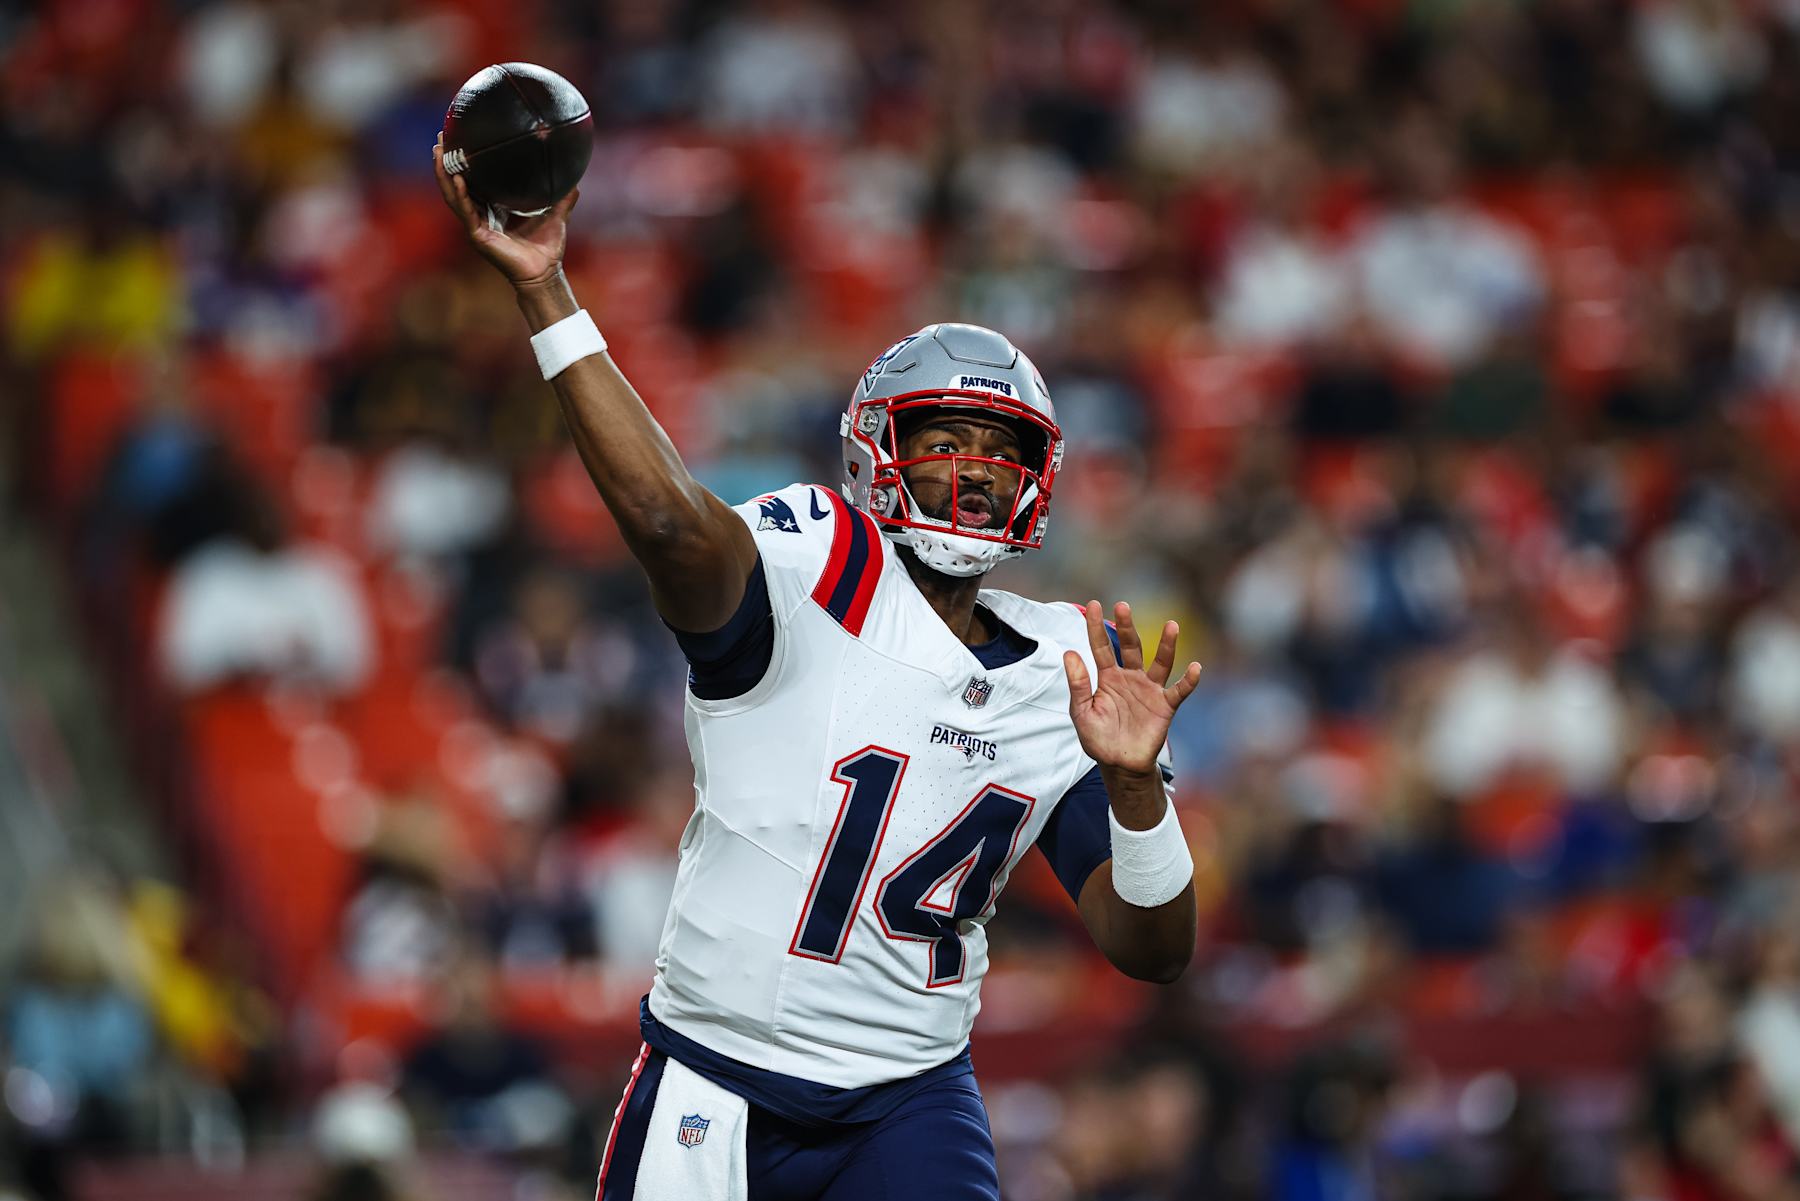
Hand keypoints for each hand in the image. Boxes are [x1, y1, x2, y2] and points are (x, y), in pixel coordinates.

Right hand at [433, 131, 577, 287]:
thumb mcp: (556, 214)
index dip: (465, 162)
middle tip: (440, 137)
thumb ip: (563, 197)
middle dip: (446, 162)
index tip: (459, 137)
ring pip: (454, 196)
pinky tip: (456, 178)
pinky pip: (466, 211)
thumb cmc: (546, 247)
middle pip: (456, 184)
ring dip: (444, 174)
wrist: (545, 273)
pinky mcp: (479, 236)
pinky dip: (459, 194)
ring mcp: (477, 225)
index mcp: (493, 207)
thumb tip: (576, 178)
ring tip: (438, 152)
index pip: (474, 180)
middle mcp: (480, 215)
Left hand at [1063, 601, 1200, 776]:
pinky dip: (1188, 680)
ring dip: (1167, 645)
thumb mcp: (1082, 712)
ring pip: (1160, 663)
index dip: (1096, 627)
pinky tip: (1195, 667)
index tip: (1094, 605)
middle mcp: (1130, 678)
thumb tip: (1069, 653)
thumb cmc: (1098, 738)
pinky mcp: (1165, 706)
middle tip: (1122, 606)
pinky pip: (1179, 691)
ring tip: (1172, 625)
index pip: (1101, 647)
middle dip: (1127, 627)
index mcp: (1108, 677)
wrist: (1119, 765)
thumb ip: (1078, 684)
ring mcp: (1149, 690)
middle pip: (1130, 647)